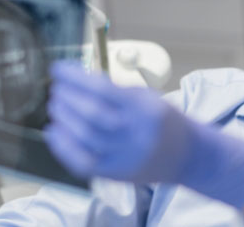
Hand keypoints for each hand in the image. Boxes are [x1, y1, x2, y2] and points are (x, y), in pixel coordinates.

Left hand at [44, 61, 243, 208]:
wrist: (188, 156)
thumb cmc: (164, 121)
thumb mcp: (148, 98)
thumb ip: (116, 92)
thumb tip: (77, 83)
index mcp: (145, 109)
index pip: (103, 89)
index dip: (75, 78)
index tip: (58, 68)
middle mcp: (136, 133)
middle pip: (92, 114)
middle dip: (68, 98)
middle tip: (56, 89)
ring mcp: (125, 156)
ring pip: (85, 137)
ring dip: (64, 119)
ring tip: (55, 106)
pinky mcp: (116, 174)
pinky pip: (83, 162)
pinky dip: (63, 147)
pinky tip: (54, 133)